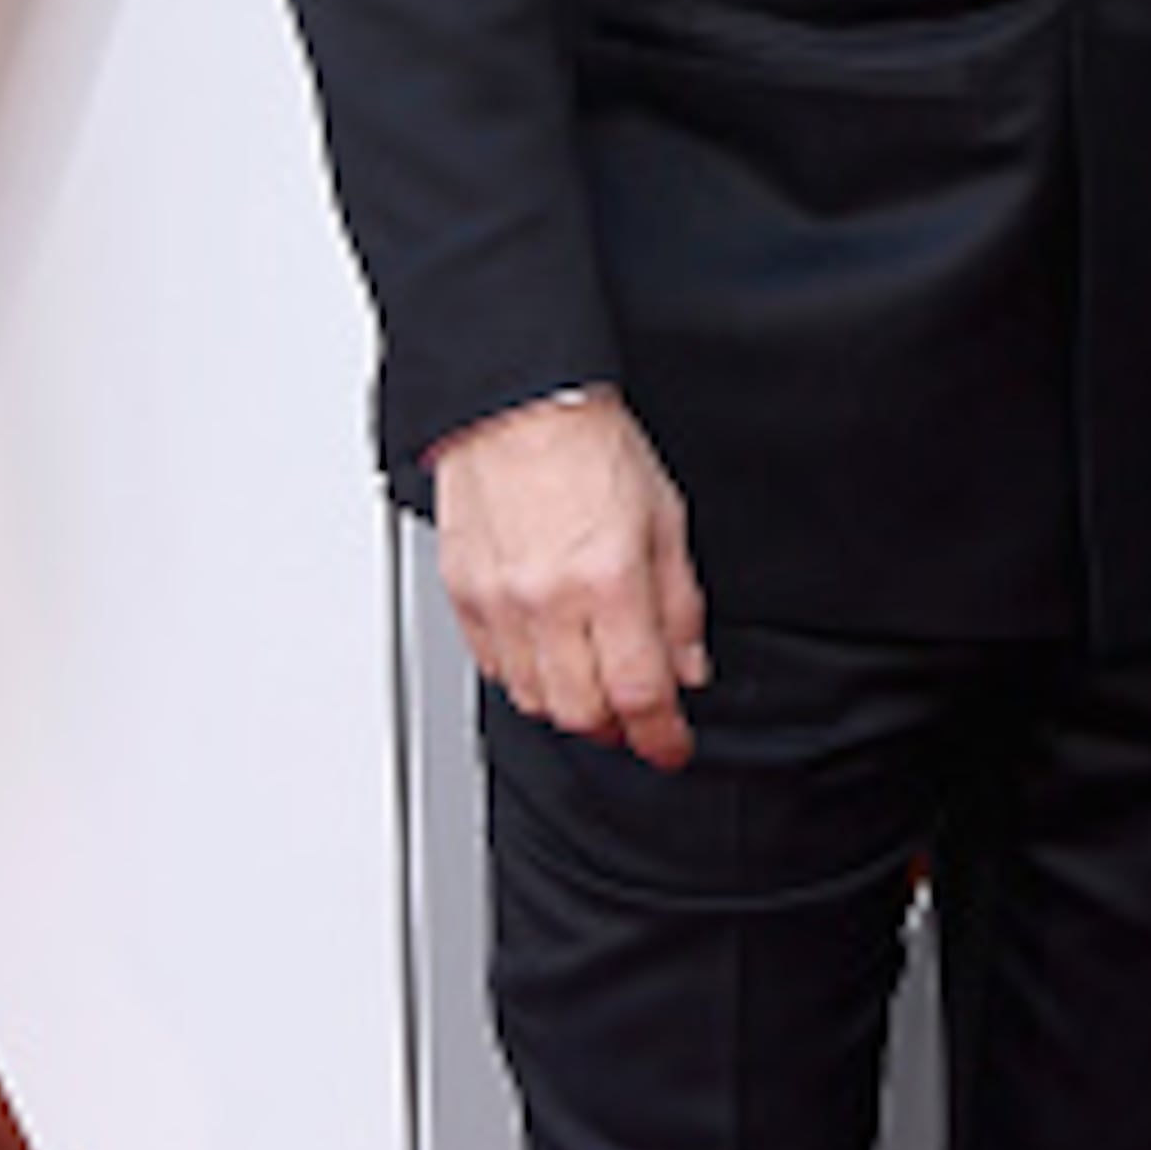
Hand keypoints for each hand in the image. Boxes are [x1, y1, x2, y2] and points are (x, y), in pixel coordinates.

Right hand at [432, 393, 709, 766]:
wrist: (517, 403)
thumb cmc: (589, 445)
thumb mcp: (665, 519)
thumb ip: (679, 604)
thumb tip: (687, 665)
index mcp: (609, 580)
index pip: (639, 693)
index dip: (661, 735)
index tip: (671, 746)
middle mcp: (548, 600)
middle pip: (582, 712)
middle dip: (616, 726)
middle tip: (636, 716)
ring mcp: (499, 601)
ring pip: (533, 700)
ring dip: (570, 704)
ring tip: (593, 680)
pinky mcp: (463, 594)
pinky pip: (493, 668)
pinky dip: (525, 676)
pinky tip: (548, 653)